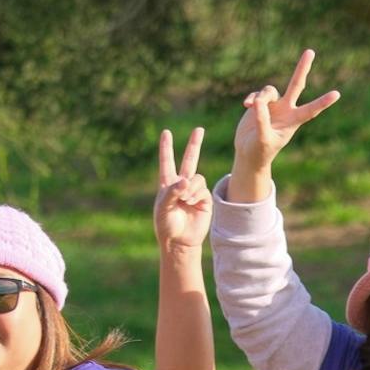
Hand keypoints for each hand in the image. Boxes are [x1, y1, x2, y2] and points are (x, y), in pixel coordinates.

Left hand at [153, 128, 210, 252]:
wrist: (180, 240)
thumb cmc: (167, 225)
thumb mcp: (164, 207)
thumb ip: (173, 191)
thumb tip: (186, 180)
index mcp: (168, 183)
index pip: (167, 161)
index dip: (166, 147)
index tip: (166, 133)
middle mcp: (182, 184)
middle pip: (190, 160)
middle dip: (195, 144)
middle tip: (200, 129)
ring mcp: (195, 192)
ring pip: (197, 178)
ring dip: (191, 188)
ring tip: (185, 201)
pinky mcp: (205, 199)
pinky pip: (203, 189)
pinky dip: (196, 195)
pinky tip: (191, 204)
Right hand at [233, 47, 341, 176]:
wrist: (249, 153)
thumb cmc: (260, 151)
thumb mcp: (262, 139)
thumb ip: (262, 120)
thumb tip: (258, 101)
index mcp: (293, 121)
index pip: (310, 110)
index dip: (322, 102)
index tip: (337, 94)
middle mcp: (286, 110)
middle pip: (296, 85)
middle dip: (302, 68)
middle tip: (310, 51)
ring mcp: (274, 105)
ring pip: (269, 90)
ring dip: (260, 97)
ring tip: (250, 107)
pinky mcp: (260, 103)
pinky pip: (257, 94)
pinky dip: (251, 98)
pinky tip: (245, 105)